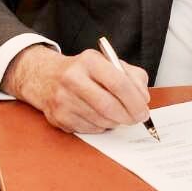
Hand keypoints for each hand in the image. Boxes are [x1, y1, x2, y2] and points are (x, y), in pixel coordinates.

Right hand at [1, 44, 150, 133]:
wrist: (47, 77)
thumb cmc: (85, 72)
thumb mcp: (110, 64)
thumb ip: (133, 77)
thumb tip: (143, 99)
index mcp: (89, 61)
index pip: (118, 83)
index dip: (135, 101)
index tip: (144, 111)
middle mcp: (72, 78)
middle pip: (108, 106)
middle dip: (128, 116)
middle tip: (137, 119)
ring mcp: (63, 99)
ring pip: (100, 120)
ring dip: (115, 122)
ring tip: (118, 115)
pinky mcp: (58, 117)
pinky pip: (89, 129)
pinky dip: (101, 126)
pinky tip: (100, 117)